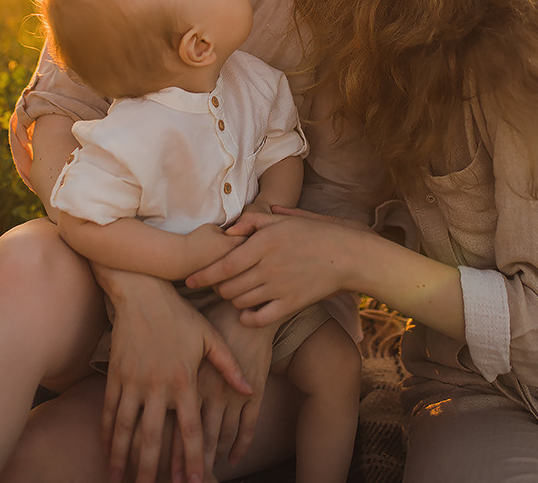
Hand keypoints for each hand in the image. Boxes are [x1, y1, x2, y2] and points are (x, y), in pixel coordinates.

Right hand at [91, 266, 250, 482]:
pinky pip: (110, 410)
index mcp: (184, 379)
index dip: (191, 458)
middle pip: (153, 437)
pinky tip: (107, 449)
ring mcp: (134, 380)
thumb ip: (228, 366)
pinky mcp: (116, 374)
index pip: (189, 429)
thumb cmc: (181, 314)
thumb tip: (247, 390)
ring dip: (122, 458)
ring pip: (126, 428)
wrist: (143, 291)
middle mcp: (157, 385)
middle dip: (151, 469)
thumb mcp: (210, 336)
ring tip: (119, 482)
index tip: (192, 482)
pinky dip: (108, 433)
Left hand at [173, 301, 276, 480]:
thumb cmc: (202, 318)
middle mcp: (206, 390)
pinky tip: (233, 461)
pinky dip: (241, 446)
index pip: (170, 423)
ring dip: (210, 459)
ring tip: (202, 477)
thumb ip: (165, 366)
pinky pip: (247, 427)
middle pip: (191, 436)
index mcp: (184, 378)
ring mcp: (231, 393)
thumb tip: (141, 384)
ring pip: (219, 437)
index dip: (163, 448)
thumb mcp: (180, 341)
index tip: (157, 470)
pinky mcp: (252, 391)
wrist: (239, 305)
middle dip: (181, 463)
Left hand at [187, 211, 369, 326]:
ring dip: (232, 300)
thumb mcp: (284, 219)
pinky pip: (259, 319)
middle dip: (217, 288)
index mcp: (264, 243)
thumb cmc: (316, 233)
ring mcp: (280, 288)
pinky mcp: (291, 305)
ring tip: (233, 293)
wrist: (348, 255)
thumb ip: (254, 221)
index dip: (203, 275)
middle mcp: (268, 267)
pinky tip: (247, 312)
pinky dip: (248, 318)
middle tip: (216, 285)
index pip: (224, 264)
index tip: (189, 280)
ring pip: (241, 302)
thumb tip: (229, 230)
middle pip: (228, 286)